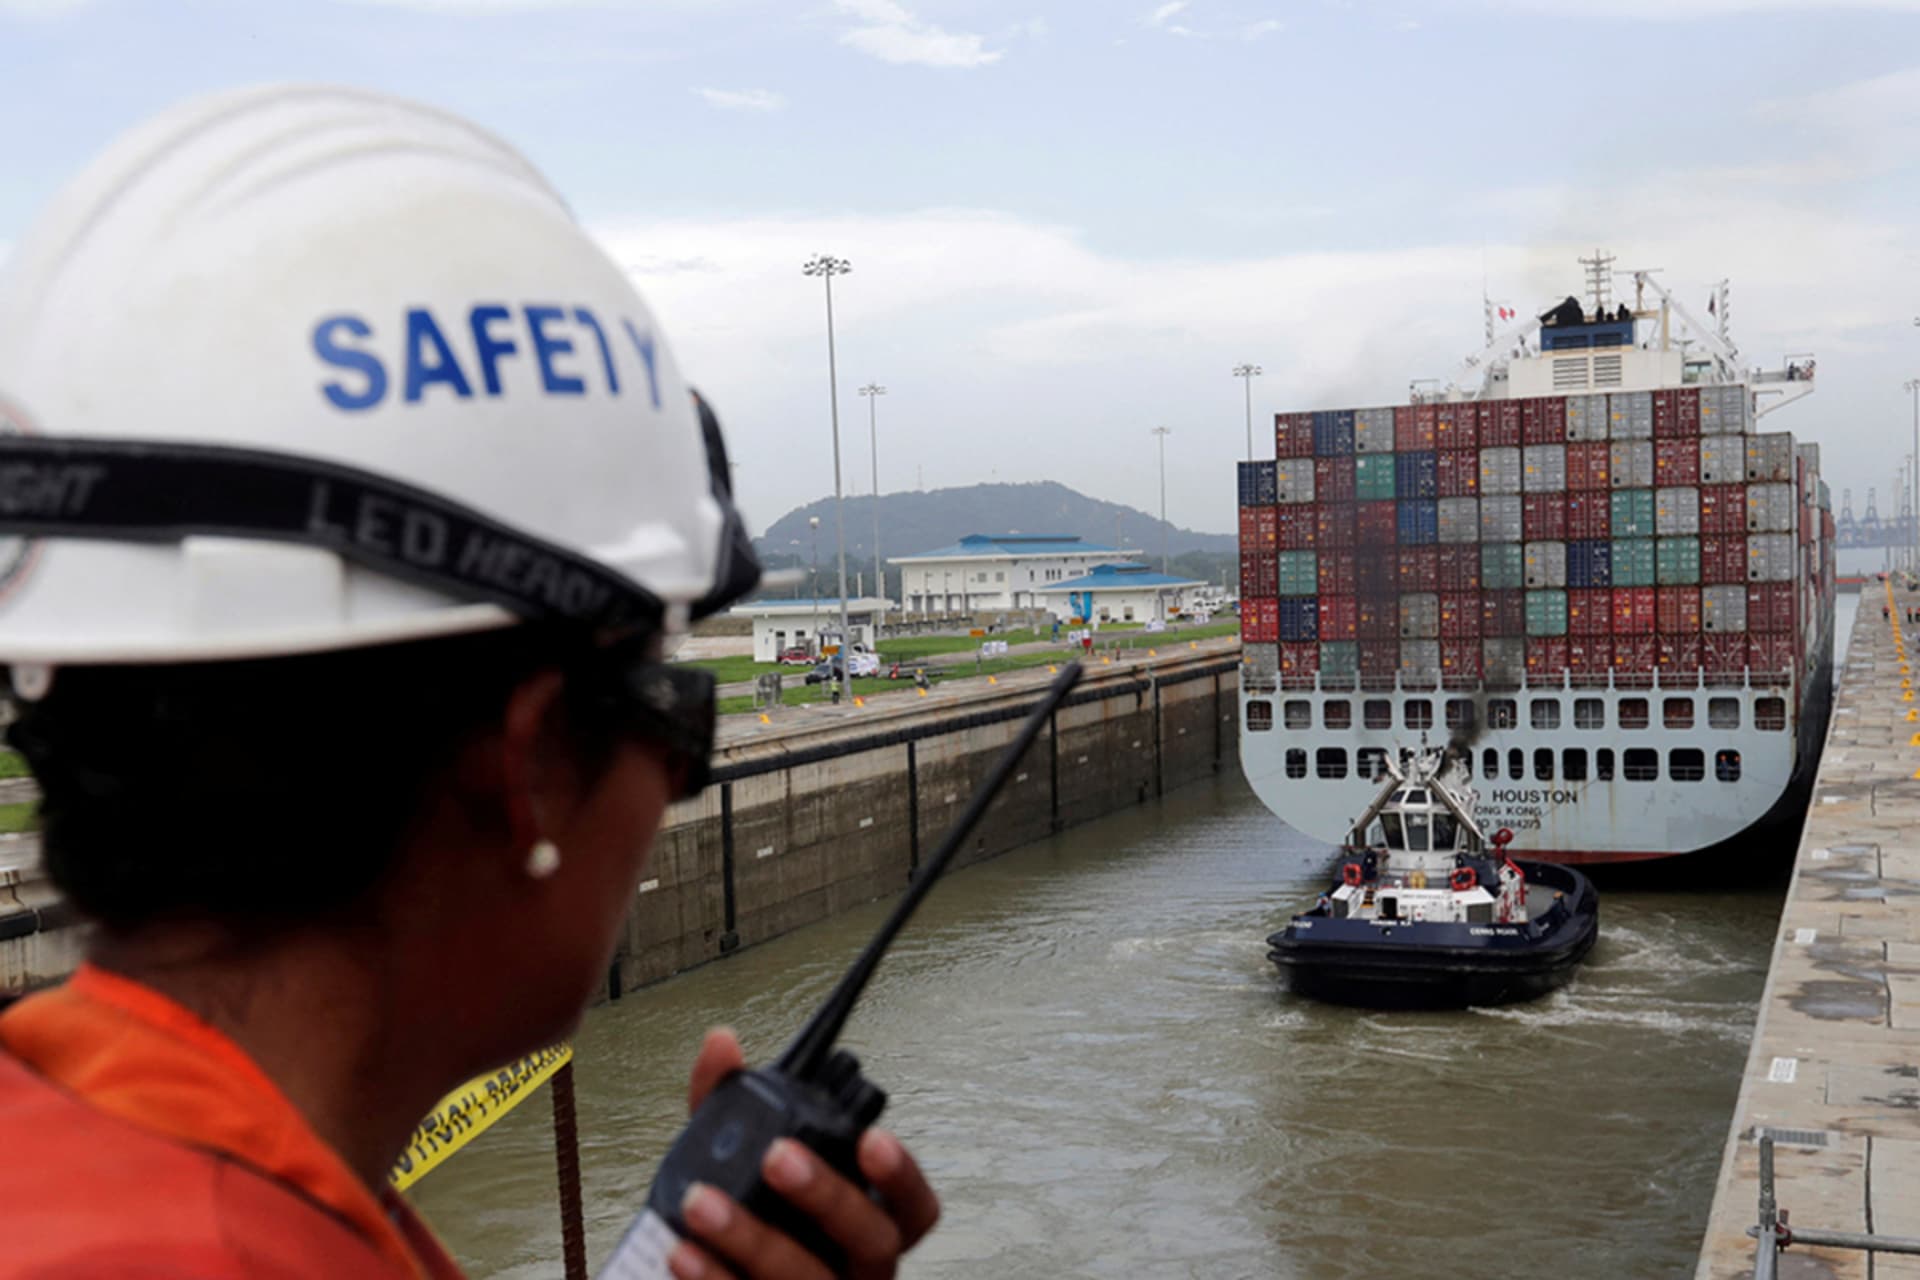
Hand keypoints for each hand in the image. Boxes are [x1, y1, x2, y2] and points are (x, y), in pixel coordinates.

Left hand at [668, 1028, 940, 1279]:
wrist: (708, 1275)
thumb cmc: (745, 1218)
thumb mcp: (741, 1158)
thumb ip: (730, 1103)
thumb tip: (721, 1045)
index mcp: (868, 1223)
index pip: (915, 1205)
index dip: (901, 1175)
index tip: (871, 1139)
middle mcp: (855, 1269)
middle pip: (870, 1240)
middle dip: (826, 1196)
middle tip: (777, 1156)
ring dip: (752, 1238)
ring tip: (701, 1202)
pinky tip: (683, 1252)